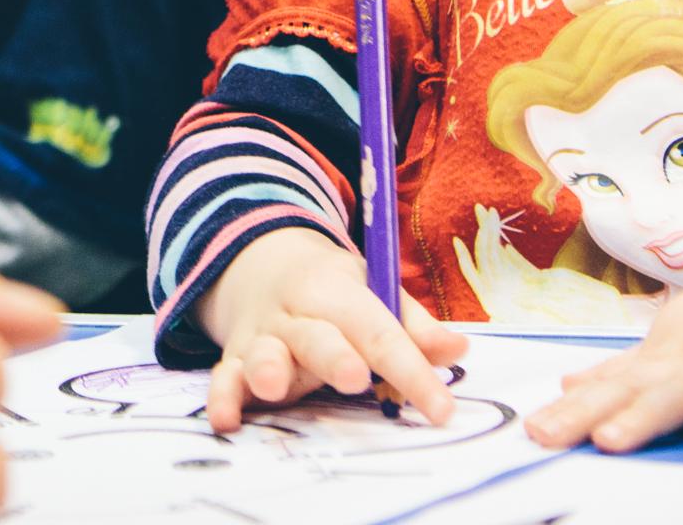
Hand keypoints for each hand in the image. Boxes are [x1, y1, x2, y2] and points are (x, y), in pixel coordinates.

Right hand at [194, 226, 465, 431]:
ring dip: (267, 368)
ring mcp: (264, 337)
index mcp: (336, 291)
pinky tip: (226, 419)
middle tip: (353, 377)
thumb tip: (459, 350)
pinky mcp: (237, 358)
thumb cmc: (332, 291)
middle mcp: (297, 313)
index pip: (380, 332)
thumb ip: (412, 325)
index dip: (412, 371)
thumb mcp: (373, 290)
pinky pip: (225, 376)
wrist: (261, 263)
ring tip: (271, 386)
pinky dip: (222, 396)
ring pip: (264, 353)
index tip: (441, 410)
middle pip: (317, 336)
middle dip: (333, 356)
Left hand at [526, 223, 682, 453]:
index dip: (569, 408)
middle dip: (589, 414)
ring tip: (610, 441)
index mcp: (661, 354)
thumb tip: (567, 385)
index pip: (607, 385)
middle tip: (548, 436)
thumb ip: (624, 369)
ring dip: (647, 417)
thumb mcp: (672, 341)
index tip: (532, 430)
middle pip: (634, 389)